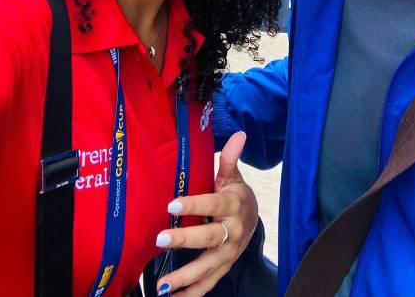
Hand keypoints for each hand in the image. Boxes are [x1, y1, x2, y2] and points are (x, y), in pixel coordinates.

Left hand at [154, 131, 257, 295]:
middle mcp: (233, 232)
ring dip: (185, 277)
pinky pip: (209, 284)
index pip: (213, 204)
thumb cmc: (235, 194)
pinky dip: (192, 293)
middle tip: (160, 240)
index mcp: (234, 205)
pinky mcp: (224, 267)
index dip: (193, 204)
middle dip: (185, 240)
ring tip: (162, 284)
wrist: (254, 219)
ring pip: (208, 266)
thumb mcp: (233, 176)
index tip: (171, 204)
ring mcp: (229, 253)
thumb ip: (230, 159)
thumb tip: (238, 134)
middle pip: (209, 237)